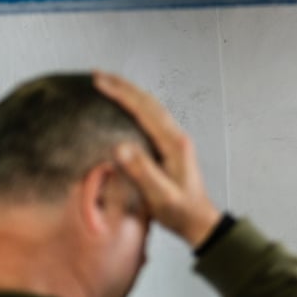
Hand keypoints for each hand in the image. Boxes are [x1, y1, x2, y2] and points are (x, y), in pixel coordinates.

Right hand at [93, 71, 221, 247]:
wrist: (199, 222)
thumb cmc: (181, 211)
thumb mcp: (161, 196)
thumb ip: (142, 172)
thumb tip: (120, 146)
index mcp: (174, 144)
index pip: (145, 110)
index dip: (122, 94)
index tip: (99, 82)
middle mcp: (177, 137)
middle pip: (149, 102)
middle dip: (123, 86)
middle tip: (97, 75)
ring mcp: (175, 141)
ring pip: (152, 108)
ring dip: (130, 93)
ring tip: (109, 84)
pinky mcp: (172, 147)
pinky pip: (152, 118)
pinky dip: (137, 106)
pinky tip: (127, 107)